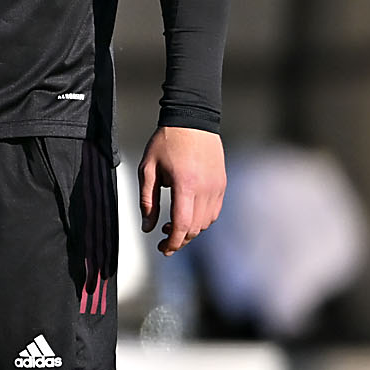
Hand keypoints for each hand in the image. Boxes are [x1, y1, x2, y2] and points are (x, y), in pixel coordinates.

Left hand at [141, 125, 226, 252]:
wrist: (193, 120)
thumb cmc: (165, 142)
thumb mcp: (148, 169)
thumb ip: (147, 200)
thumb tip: (147, 228)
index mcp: (185, 185)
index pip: (181, 225)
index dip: (172, 242)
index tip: (163, 249)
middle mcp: (205, 189)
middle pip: (195, 228)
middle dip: (179, 240)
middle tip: (163, 242)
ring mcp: (217, 187)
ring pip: (206, 222)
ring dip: (190, 230)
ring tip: (171, 226)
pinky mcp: (222, 184)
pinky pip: (214, 211)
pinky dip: (201, 220)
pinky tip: (187, 215)